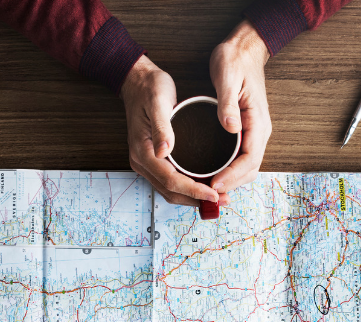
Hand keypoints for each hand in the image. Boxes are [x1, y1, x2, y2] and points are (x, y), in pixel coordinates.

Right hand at [120, 56, 219, 207]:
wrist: (137, 82)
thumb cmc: (149, 89)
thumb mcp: (158, 102)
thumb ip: (162, 127)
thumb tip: (164, 151)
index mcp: (143, 152)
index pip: (171, 180)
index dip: (194, 190)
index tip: (214, 194)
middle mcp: (143, 162)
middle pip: (171, 191)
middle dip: (197, 199)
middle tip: (223, 200)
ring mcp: (147, 163)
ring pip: (170, 191)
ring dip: (193, 197)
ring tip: (218, 197)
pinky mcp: (154, 160)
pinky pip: (170, 182)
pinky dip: (187, 189)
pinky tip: (204, 186)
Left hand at [208, 20, 271, 200]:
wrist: (244, 49)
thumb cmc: (235, 60)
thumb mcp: (227, 77)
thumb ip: (228, 103)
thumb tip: (231, 128)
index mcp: (258, 122)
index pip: (250, 159)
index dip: (233, 176)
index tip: (215, 184)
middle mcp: (259, 131)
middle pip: (250, 170)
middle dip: (231, 185)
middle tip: (208, 194)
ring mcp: (254, 133)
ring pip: (246, 168)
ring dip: (230, 181)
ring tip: (209, 190)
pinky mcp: (246, 132)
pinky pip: (240, 159)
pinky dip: (229, 172)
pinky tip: (213, 175)